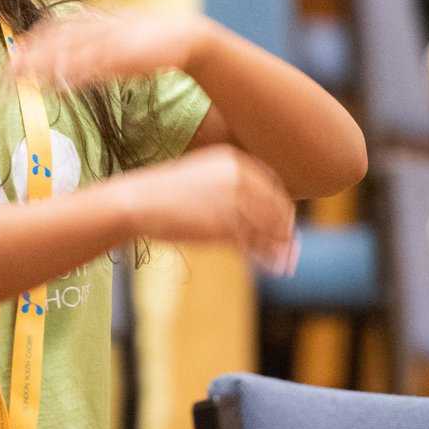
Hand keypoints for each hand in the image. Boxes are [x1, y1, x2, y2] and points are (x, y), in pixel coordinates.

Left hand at [10, 7, 205, 88]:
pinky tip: (62, 82)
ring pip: (72, 50)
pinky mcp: (128, 53)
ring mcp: (112, 38)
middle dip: (30, 56)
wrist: (184, 36)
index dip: (30, 43)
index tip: (10, 59)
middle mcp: (98, 25)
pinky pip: (98, 63)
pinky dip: (78, 71)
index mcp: (93, 19)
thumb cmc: (142, 43)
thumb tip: (57, 68)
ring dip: (46, 64)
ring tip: (25, 78)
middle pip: (56, 39)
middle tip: (7, 74)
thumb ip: (85, 47)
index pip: (54, 30)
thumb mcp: (110, 38)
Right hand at [120, 144, 297, 270]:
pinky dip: (265, 258)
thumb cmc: (167, 194)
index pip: (272, 186)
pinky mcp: (224, 223)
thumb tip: (261, 217)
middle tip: (290, 253)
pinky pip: (253, 243)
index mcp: (233, 160)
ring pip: (268, 227)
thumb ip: (235, 194)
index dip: (281, 210)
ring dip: (280, 249)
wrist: (138, 201)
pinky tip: (270, 268)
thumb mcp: (204, 181)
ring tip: (284, 265)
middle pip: (276, 207)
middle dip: (285, 232)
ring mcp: (232, 199)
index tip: (284, 228)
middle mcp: (238, 176)